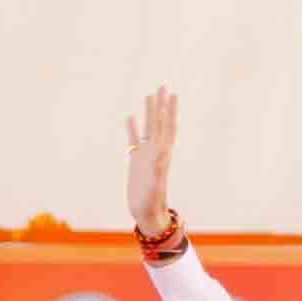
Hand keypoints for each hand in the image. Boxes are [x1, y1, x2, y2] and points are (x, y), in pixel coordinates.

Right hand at [126, 85, 176, 236]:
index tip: (172, 94)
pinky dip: (132, 128)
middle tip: (163, 86)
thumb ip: (159, 172)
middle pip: (159, 123)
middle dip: (161, 105)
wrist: (147, 214)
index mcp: (162, 155)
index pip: (167, 128)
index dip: (170, 112)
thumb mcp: (156, 189)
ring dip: (149, 112)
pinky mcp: (136, 162)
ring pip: (147, 129)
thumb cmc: (152, 205)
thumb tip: (163, 155)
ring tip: (149, 95)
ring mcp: (146, 155)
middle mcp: (155, 152)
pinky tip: (129, 116)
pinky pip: (133, 140)